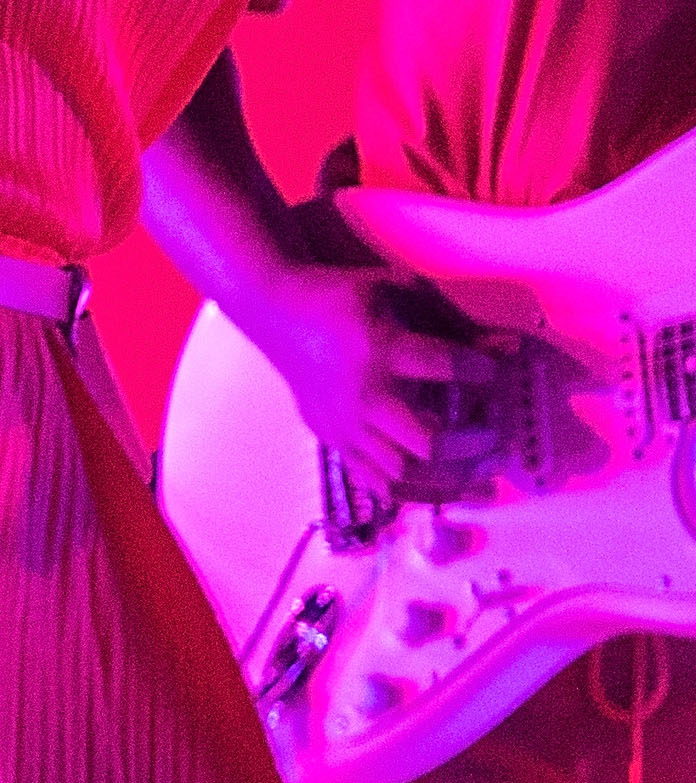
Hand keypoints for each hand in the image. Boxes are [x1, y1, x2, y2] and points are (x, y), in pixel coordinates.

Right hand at [255, 235, 497, 503]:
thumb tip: (507, 348)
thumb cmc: (340, 296)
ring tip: (480, 478)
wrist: (275, 312)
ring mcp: (344, 425)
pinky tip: (438, 489)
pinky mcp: (331, 440)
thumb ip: (451, 320)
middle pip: (427, 444)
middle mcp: (363, 396)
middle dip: (471, 446)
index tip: (494, 372)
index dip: (480, 370)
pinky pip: (373, 482)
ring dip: (448, 480)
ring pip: (402, 474)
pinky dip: (410, 492)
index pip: (446, 367)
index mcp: (380, 350)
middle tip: (495, 438)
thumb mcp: (395, 290)